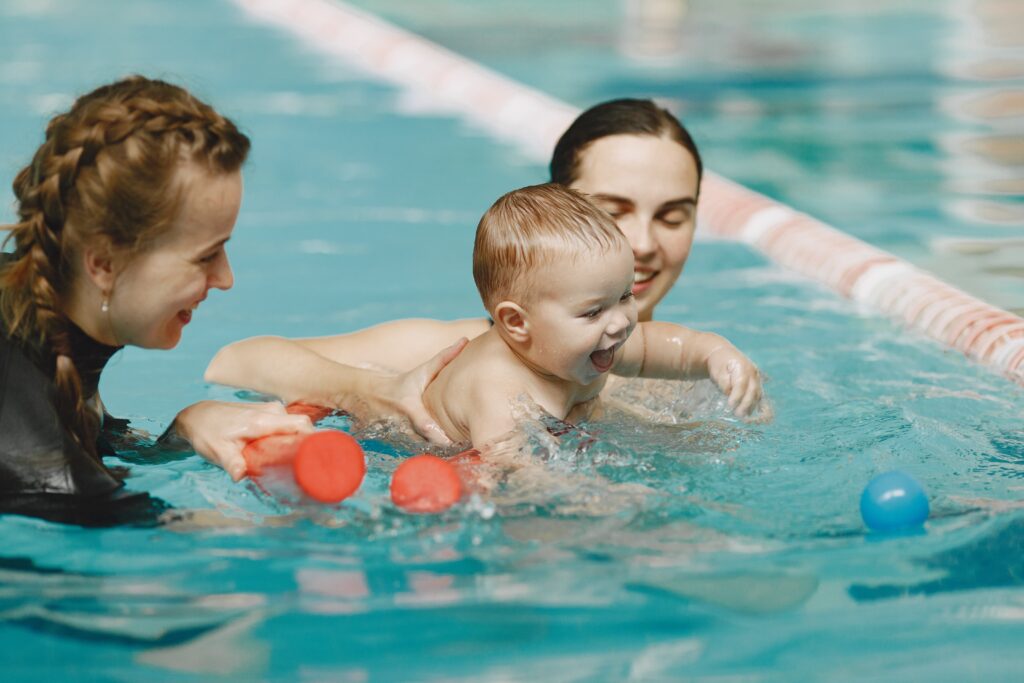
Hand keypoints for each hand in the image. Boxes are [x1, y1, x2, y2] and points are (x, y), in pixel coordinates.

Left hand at [172, 400, 314, 480]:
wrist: (197, 416)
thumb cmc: (207, 433)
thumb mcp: (218, 451)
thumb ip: (231, 463)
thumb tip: (241, 477)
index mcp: (262, 420)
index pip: (300, 424)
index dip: (314, 438)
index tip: (319, 456)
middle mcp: (270, 411)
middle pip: (301, 426)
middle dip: (306, 445)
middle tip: (306, 467)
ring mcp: (270, 409)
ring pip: (294, 426)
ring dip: (296, 442)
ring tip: (294, 462)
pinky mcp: (267, 411)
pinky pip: (287, 423)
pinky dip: (289, 436)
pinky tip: (283, 451)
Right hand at [363, 338, 467, 444]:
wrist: (370, 396)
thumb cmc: (403, 383)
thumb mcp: (421, 371)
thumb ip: (445, 358)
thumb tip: (465, 339)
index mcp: (410, 406)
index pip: (425, 425)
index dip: (438, 435)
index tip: (454, 441)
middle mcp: (404, 425)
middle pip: (430, 442)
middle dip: (449, 445)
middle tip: (469, 445)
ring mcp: (401, 437)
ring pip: (426, 450)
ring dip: (443, 452)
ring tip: (464, 449)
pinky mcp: (400, 446)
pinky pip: (421, 452)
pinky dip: (434, 453)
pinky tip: (451, 452)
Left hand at [705, 345, 762, 417]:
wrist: (724, 354)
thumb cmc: (718, 364)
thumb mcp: (717, 370)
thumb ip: (723, 381)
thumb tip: (729, 393)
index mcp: (742, 366)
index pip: (741, 383)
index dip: (737, 395)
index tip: (730, 405)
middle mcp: (752, 371)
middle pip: (752, 390)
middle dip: (746, 403)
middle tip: (738, 414)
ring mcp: (756, 377)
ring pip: (757, 393)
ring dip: (751, 406)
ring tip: (743, 416)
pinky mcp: (756, 383)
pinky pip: (757, 395)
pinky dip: (754, 404)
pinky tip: (749, 413)